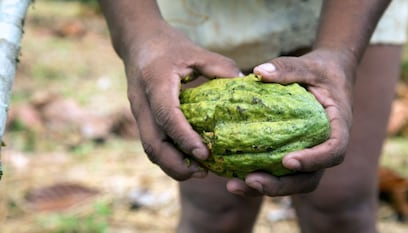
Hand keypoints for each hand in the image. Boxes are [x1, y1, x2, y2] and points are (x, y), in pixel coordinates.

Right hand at [123, 21, 240, 179]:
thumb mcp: (196, 51)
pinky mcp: (141, 118)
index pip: (167, 115)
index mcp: (156, 81)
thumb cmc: (169, 45)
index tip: (206, 154)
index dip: (185, 138)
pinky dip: (167, 157)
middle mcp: (142, 101)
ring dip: (171, 165)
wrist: (138, 40)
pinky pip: (151, 143)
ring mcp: (138, 112)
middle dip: (176, 165)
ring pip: (149, 149)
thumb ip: (220, 67)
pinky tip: (187, 161)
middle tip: (203, 173)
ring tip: (198, 172)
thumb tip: (245, 85)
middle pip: (152, 143)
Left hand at [226, 49, 355, 195]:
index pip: (334, 150)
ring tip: (234, 185)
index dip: (313, 160)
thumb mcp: (308, 65)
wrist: (327, 75)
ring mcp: (310, 155)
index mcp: (338, 126)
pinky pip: (280, 173)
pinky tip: (232, 176)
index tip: (287, 161)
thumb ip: (288, 68)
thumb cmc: (319, 70)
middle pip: (310, 179)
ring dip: (266, 188)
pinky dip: (259, 177)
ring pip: (293, 182)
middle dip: (281, 186)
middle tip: (251, 181)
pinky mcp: (294, 154)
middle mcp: (325, 147)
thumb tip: (258, 72)